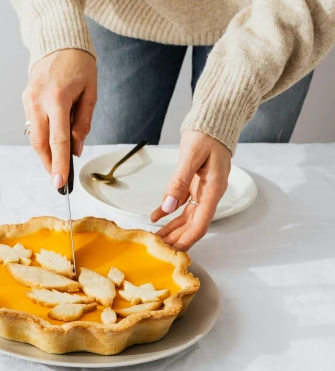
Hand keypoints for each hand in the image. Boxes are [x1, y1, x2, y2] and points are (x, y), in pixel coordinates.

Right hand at [22, 49, 96, 188]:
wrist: (58, 41)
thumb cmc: (79, 65)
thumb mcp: (90, 93)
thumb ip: (82, 123)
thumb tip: (75, 149)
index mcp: (57, 98)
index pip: (58, 140)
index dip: (59, 163)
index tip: (60, 183)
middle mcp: (38, 100)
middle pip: (39, 143)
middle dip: (49, 164)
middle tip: (58, 179)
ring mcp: (28, 99)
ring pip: (33, 137)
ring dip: (44, 152)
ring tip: (57, 163)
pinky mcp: (25, 99)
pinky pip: (32, 124)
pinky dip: (42, 136)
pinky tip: (52, 140)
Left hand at [151, 131, 230, 250]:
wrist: (215, 119)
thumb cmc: (207, 133)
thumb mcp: (191, 155)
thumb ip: (179, 182)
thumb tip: (168, 207)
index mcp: (213, 189)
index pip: (201, 222)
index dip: (188, 239)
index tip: (175, 251)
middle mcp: (210, 193)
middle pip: (193, 223)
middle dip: (177, 238)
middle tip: (160, 251)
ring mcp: (203, 189)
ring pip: (187, 216)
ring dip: (172, 229)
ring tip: (157, 240)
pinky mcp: (195, 184)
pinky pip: (181, 203)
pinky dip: (168, 212)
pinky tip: (155, 218)